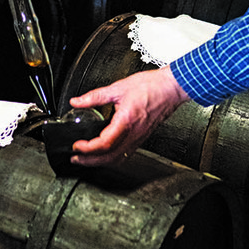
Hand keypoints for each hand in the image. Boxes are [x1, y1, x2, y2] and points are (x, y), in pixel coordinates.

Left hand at [68, 66, 190, 165]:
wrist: (171, 88)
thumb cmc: (151, 86)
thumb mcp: (118, 88)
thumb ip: (95, 96)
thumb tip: (77, 101)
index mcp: (126, 121)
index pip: (104, 144)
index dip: (88, 148)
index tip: (77, 146)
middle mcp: (134, 133)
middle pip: (110, 157)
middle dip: (90, 161)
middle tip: (76, 158)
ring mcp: (139, 137)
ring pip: (118, 159)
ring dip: (101, 162)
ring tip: (87, 159)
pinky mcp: (142, 137)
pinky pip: (126, 154)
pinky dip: (113, 158)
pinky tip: (106, 154)